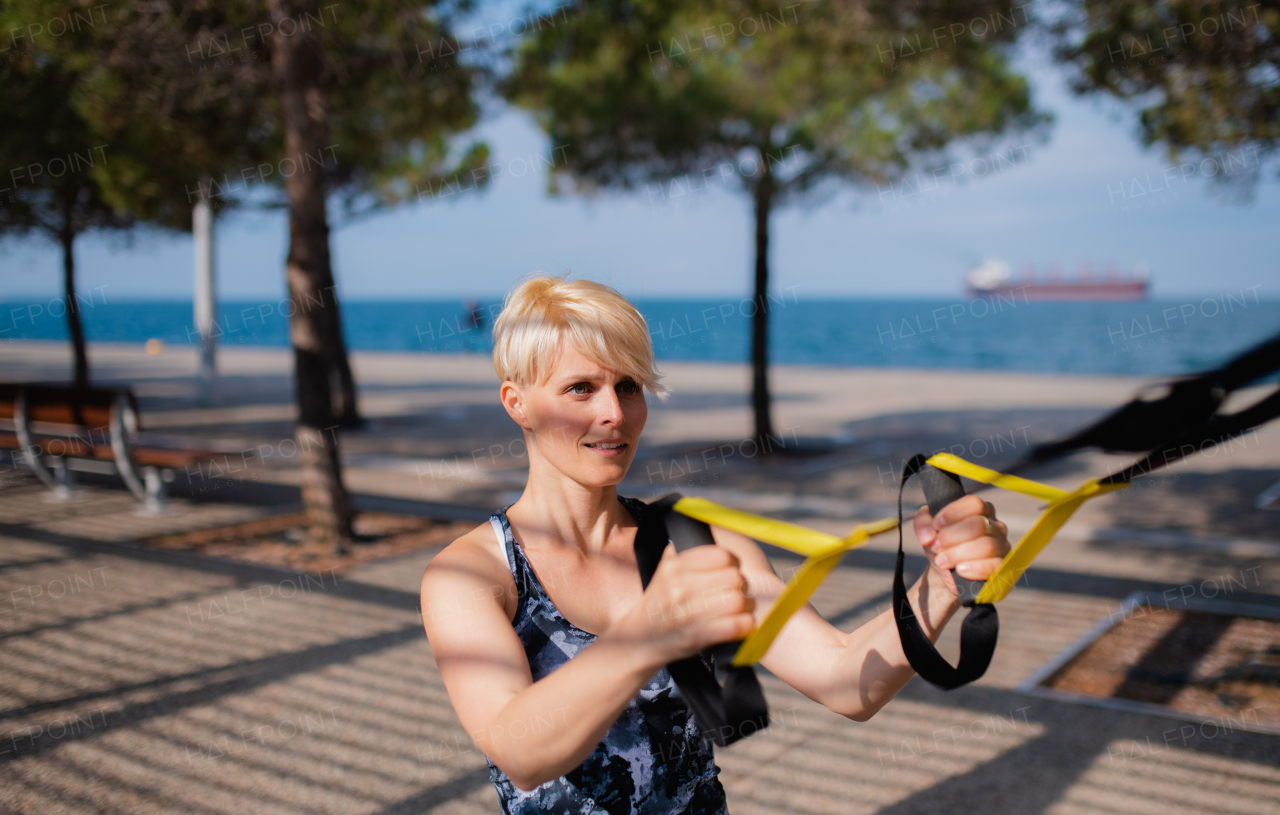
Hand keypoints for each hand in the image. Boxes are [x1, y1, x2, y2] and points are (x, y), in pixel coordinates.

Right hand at [616, 543, 754, 663]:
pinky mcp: (695, 636)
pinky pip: (735, 625)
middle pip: (734, 577)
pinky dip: (744, 626)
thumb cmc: (655, 608)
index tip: (732, 573)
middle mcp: (680, 586)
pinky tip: (740, 627)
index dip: (733, 563)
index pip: (721, 555)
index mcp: (674, 567)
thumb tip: (693, 532)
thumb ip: (678, 555)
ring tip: (741, 612)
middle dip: (743, 587)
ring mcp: (688, 612)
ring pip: (738, 601)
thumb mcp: (661, 574)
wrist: (634, 642)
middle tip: (739, 595)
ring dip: (747, 608)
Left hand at [912, 495, 1010, 597]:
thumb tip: (928, 535)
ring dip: (958, 554)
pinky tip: (960, 570)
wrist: (944, 573)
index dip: (953, 513)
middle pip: (979, 524)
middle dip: (952, 536)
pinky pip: (995, 566)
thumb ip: (923, 524)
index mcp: (981, 510)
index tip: (936, 525)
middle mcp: (995, 526)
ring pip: (986, 546)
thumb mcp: (927, 530)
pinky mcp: (1002, 568)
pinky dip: (975, 568)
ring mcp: (1002, 546)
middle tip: (936, 546)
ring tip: (942, 561)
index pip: (975, 504)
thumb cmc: (940, 545)